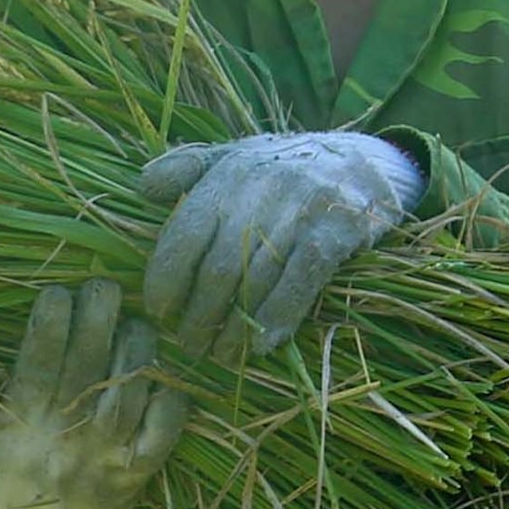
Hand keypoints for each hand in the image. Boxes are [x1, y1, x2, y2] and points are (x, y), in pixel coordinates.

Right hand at [0, 279, 188, 508]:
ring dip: (135, 350)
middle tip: (103, 286)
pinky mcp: (134, 476)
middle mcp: (67, 436)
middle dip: (97, 318)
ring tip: (135, 322)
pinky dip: (169, 404)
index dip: (50, 323)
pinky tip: (165, 378)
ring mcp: (105, 457)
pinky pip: (161, 435)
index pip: (38, 361)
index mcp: (22, 425)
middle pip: (89, 365)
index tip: (56, 292)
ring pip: (129, 391)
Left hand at [138, 131, 422, 355]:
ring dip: (234, 328)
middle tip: (188, 344)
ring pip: (255, 281)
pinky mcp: (337, 232)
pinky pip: (300, 283)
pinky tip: (261, 345)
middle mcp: (262, 190)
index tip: (157, 311)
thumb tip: (143, 186)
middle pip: (217, 267)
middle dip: (197, 315)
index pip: (185, 233)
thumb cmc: (288, 165)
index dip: (165, 278)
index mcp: (230, 173)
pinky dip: (277, 319)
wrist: (366, 158)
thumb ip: (188, 168)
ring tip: (220, 354)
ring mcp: (302, 211)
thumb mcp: (237, 154)